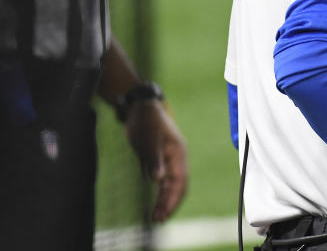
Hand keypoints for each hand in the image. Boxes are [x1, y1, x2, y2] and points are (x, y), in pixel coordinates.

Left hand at [124, 99, 188, 221]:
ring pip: (170, 185)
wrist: (142, 110)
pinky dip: (159, 193)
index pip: (179, 180)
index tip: (164, 212)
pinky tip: (154, 203)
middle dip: (169, 203)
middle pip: (177, 186)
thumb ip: (154, 160)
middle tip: (159, 220)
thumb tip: (158, 180)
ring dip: (164, 201)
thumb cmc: (147, 123)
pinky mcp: (160, 161)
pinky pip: (163, 181)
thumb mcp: (149, 141)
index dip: (173, 198)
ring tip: (156, 217)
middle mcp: (176, 159)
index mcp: (179, 153)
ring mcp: (169, 160)